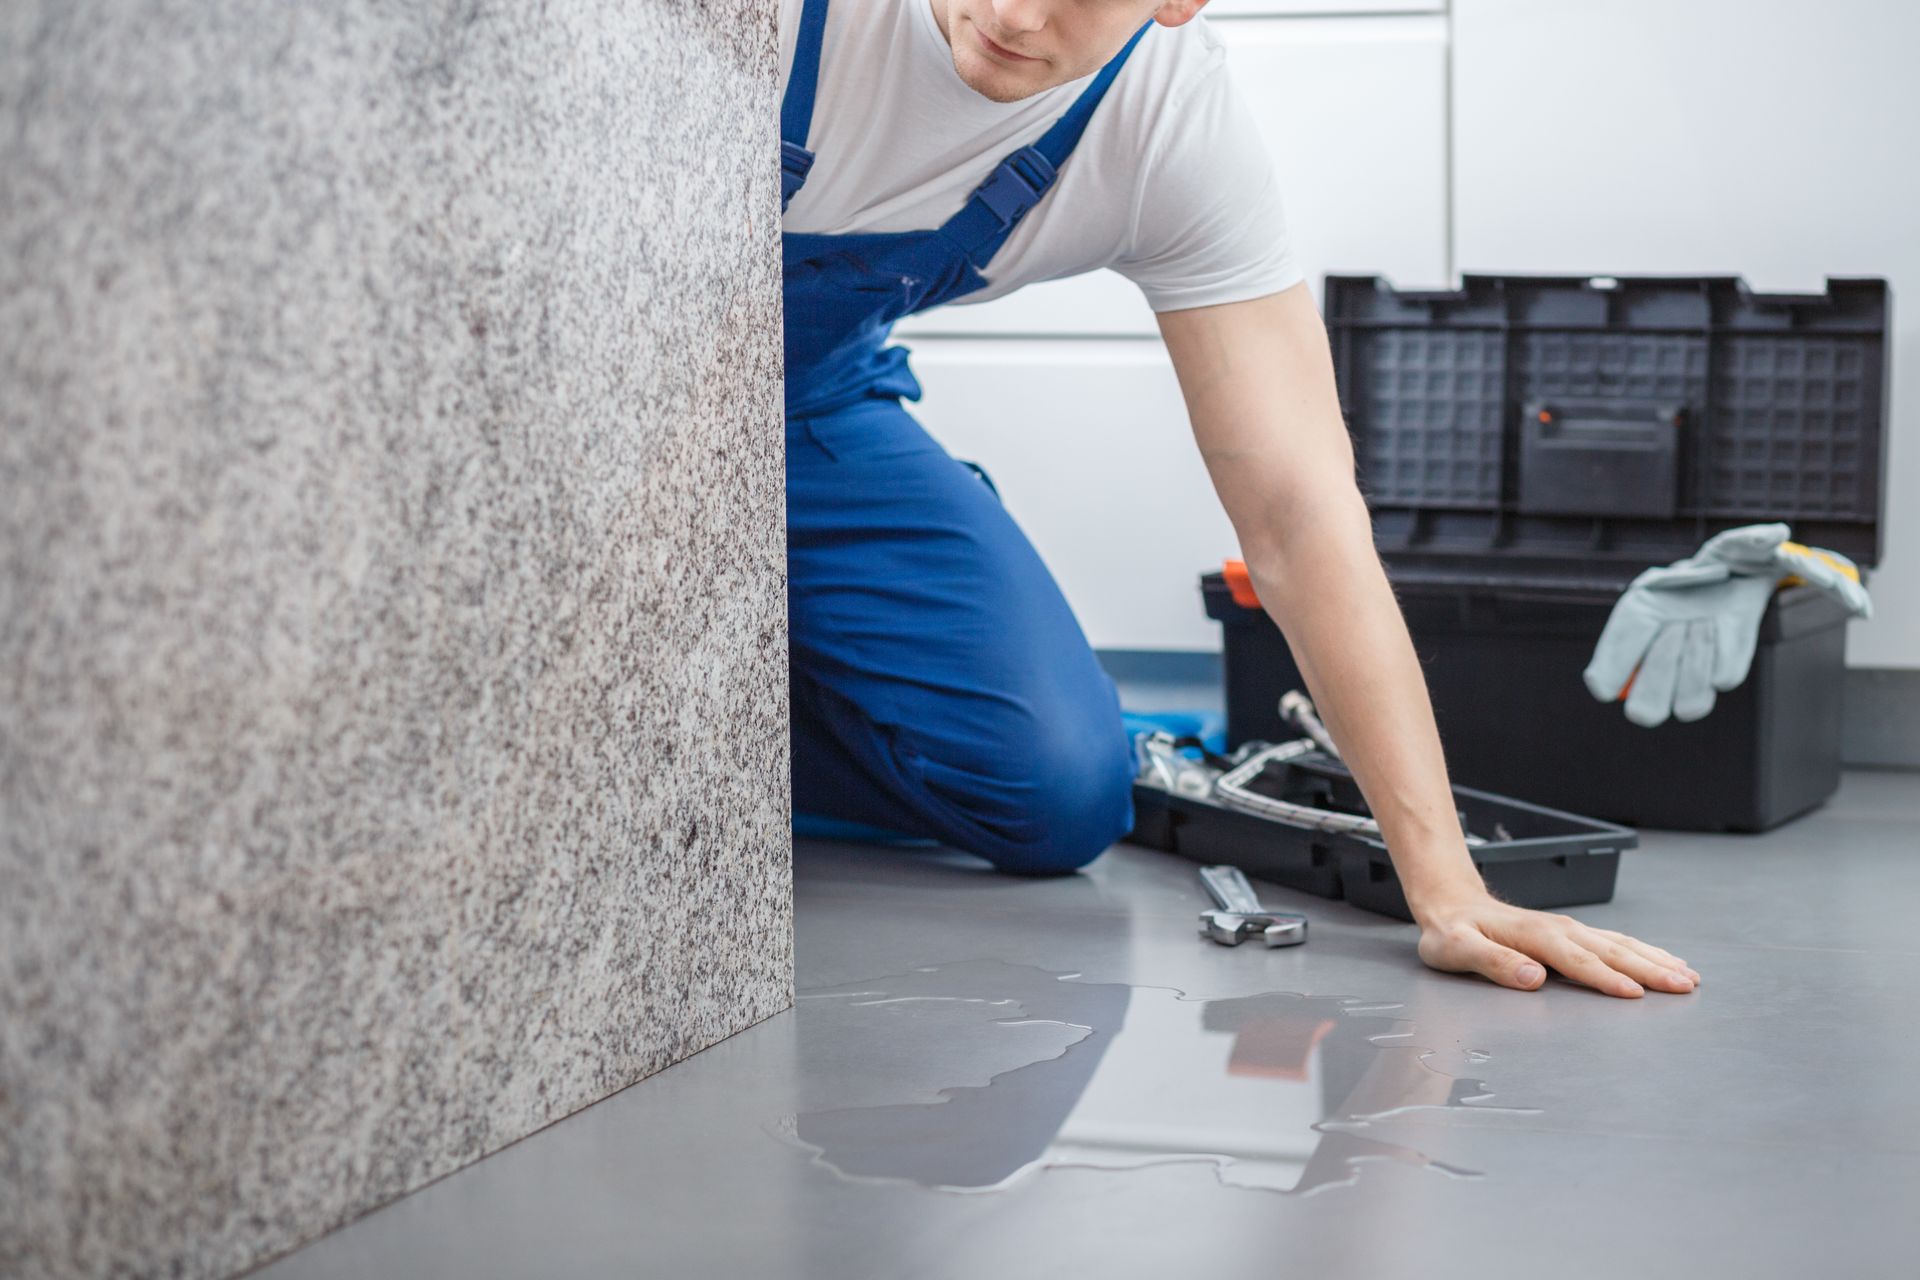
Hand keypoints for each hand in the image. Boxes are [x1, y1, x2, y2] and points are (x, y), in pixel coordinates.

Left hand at [1414, 892, 1700, 997]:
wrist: (1451, 905)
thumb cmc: (1451, 933)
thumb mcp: (1457, 949)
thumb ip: (1493, 963)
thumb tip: (1533, 977)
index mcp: (1535, 936)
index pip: (1578, 960)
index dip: (1606, 978)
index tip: (1637, 994)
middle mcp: (1559, 929)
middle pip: (1611, 951)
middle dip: (1650, 969)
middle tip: (1686, 986)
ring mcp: (1568, 929)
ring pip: (1620, 944)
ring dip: (1655, 959)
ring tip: (1688, 976)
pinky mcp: (1571, 933)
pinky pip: (1614, 941)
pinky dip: (1643, 951)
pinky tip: (1663, 960)